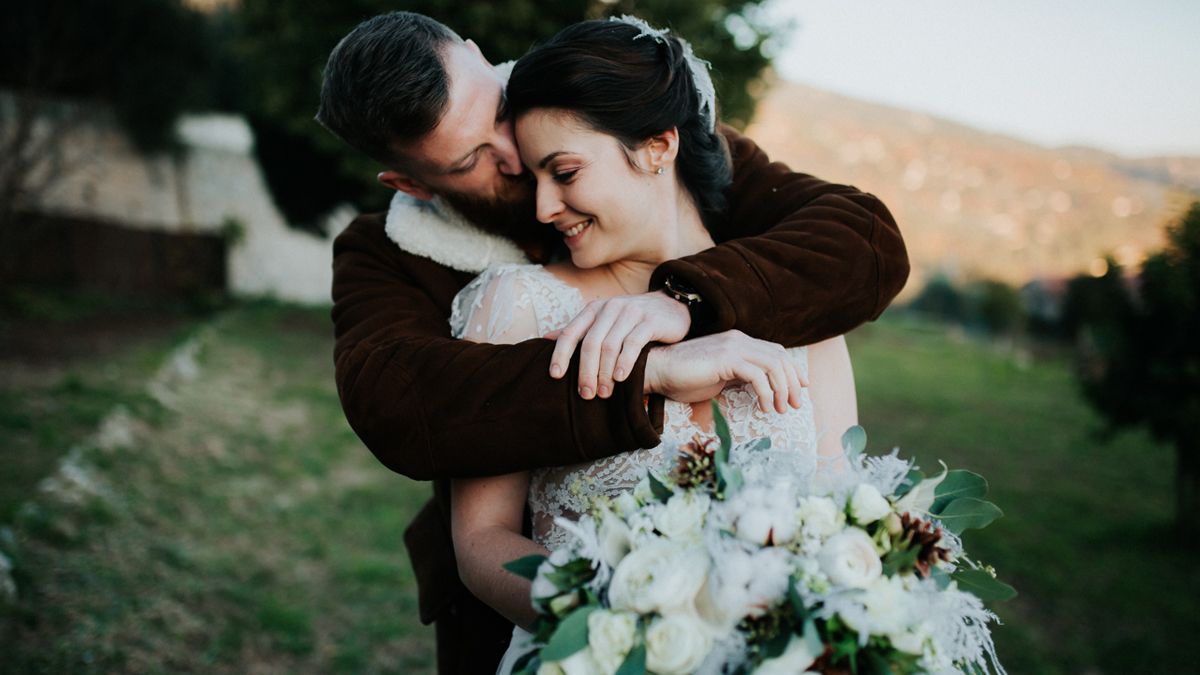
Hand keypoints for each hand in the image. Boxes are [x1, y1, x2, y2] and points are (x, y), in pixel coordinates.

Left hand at [546, 290, 689, 398]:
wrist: (670, 307)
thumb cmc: (631, 320)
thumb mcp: (603, 320)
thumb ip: (579, 330)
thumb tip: (546, 338)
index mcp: (593, 309)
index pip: (570, 332)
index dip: (560, 355)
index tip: (555, 376)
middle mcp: (609, 308)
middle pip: (590, 343)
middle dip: (585, 372)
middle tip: (585, 394)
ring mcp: (630, 313)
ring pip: (610, 346)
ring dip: (605, 373)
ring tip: (603, 393)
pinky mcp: (649, 321)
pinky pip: (633, 344)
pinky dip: (625, 363)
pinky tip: (621, 378)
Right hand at [643, 330, 807, 413]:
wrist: (658, 370)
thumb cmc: (684, 378)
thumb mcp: (719, 377)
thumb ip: (739, 376)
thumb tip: (760, 387)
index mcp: (738, 342)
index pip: (776, 351)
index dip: (792, 369)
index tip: (800, 388)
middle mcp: (739, 339)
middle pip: (780, 356)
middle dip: (792, 382)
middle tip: (796, 404)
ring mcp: (732, 346)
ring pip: (773, 364)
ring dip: (783, 389)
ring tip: (782, 409)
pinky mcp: (725, 358)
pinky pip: (757, 375)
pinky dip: (766, 393)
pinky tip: (764, 407)